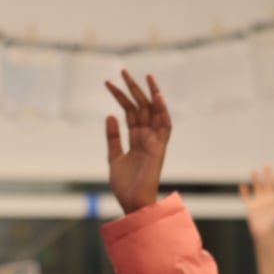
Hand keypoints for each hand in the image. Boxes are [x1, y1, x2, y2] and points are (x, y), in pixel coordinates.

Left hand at [105, 70, 171, 213]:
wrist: (132, 203)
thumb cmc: (125, 186)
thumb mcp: (114, 158)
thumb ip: (113, 137)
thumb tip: (110, 115)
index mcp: (136, 140)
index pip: (130, 112)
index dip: (120, 97)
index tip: (109, 83)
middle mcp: (146, 138)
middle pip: (141, 108)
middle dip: (133, 89)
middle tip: (123, 71)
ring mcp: (154, 142)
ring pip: (154, 113)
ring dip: (150, 94)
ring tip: (143, 76)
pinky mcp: (159, 148)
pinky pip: (165, 127)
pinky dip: (162, 111)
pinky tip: (157, 96)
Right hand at [239, 166, 273, 239]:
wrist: (268, 236)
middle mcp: (269, 198)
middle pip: (268, 183)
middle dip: (268, 174)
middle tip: (267, 165)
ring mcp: (259, 202)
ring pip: (257, 187)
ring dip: (256, 179)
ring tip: (254, 171)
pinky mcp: (251, 208)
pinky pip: (246, 198)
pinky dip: (244, 192)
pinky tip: (242, 186)